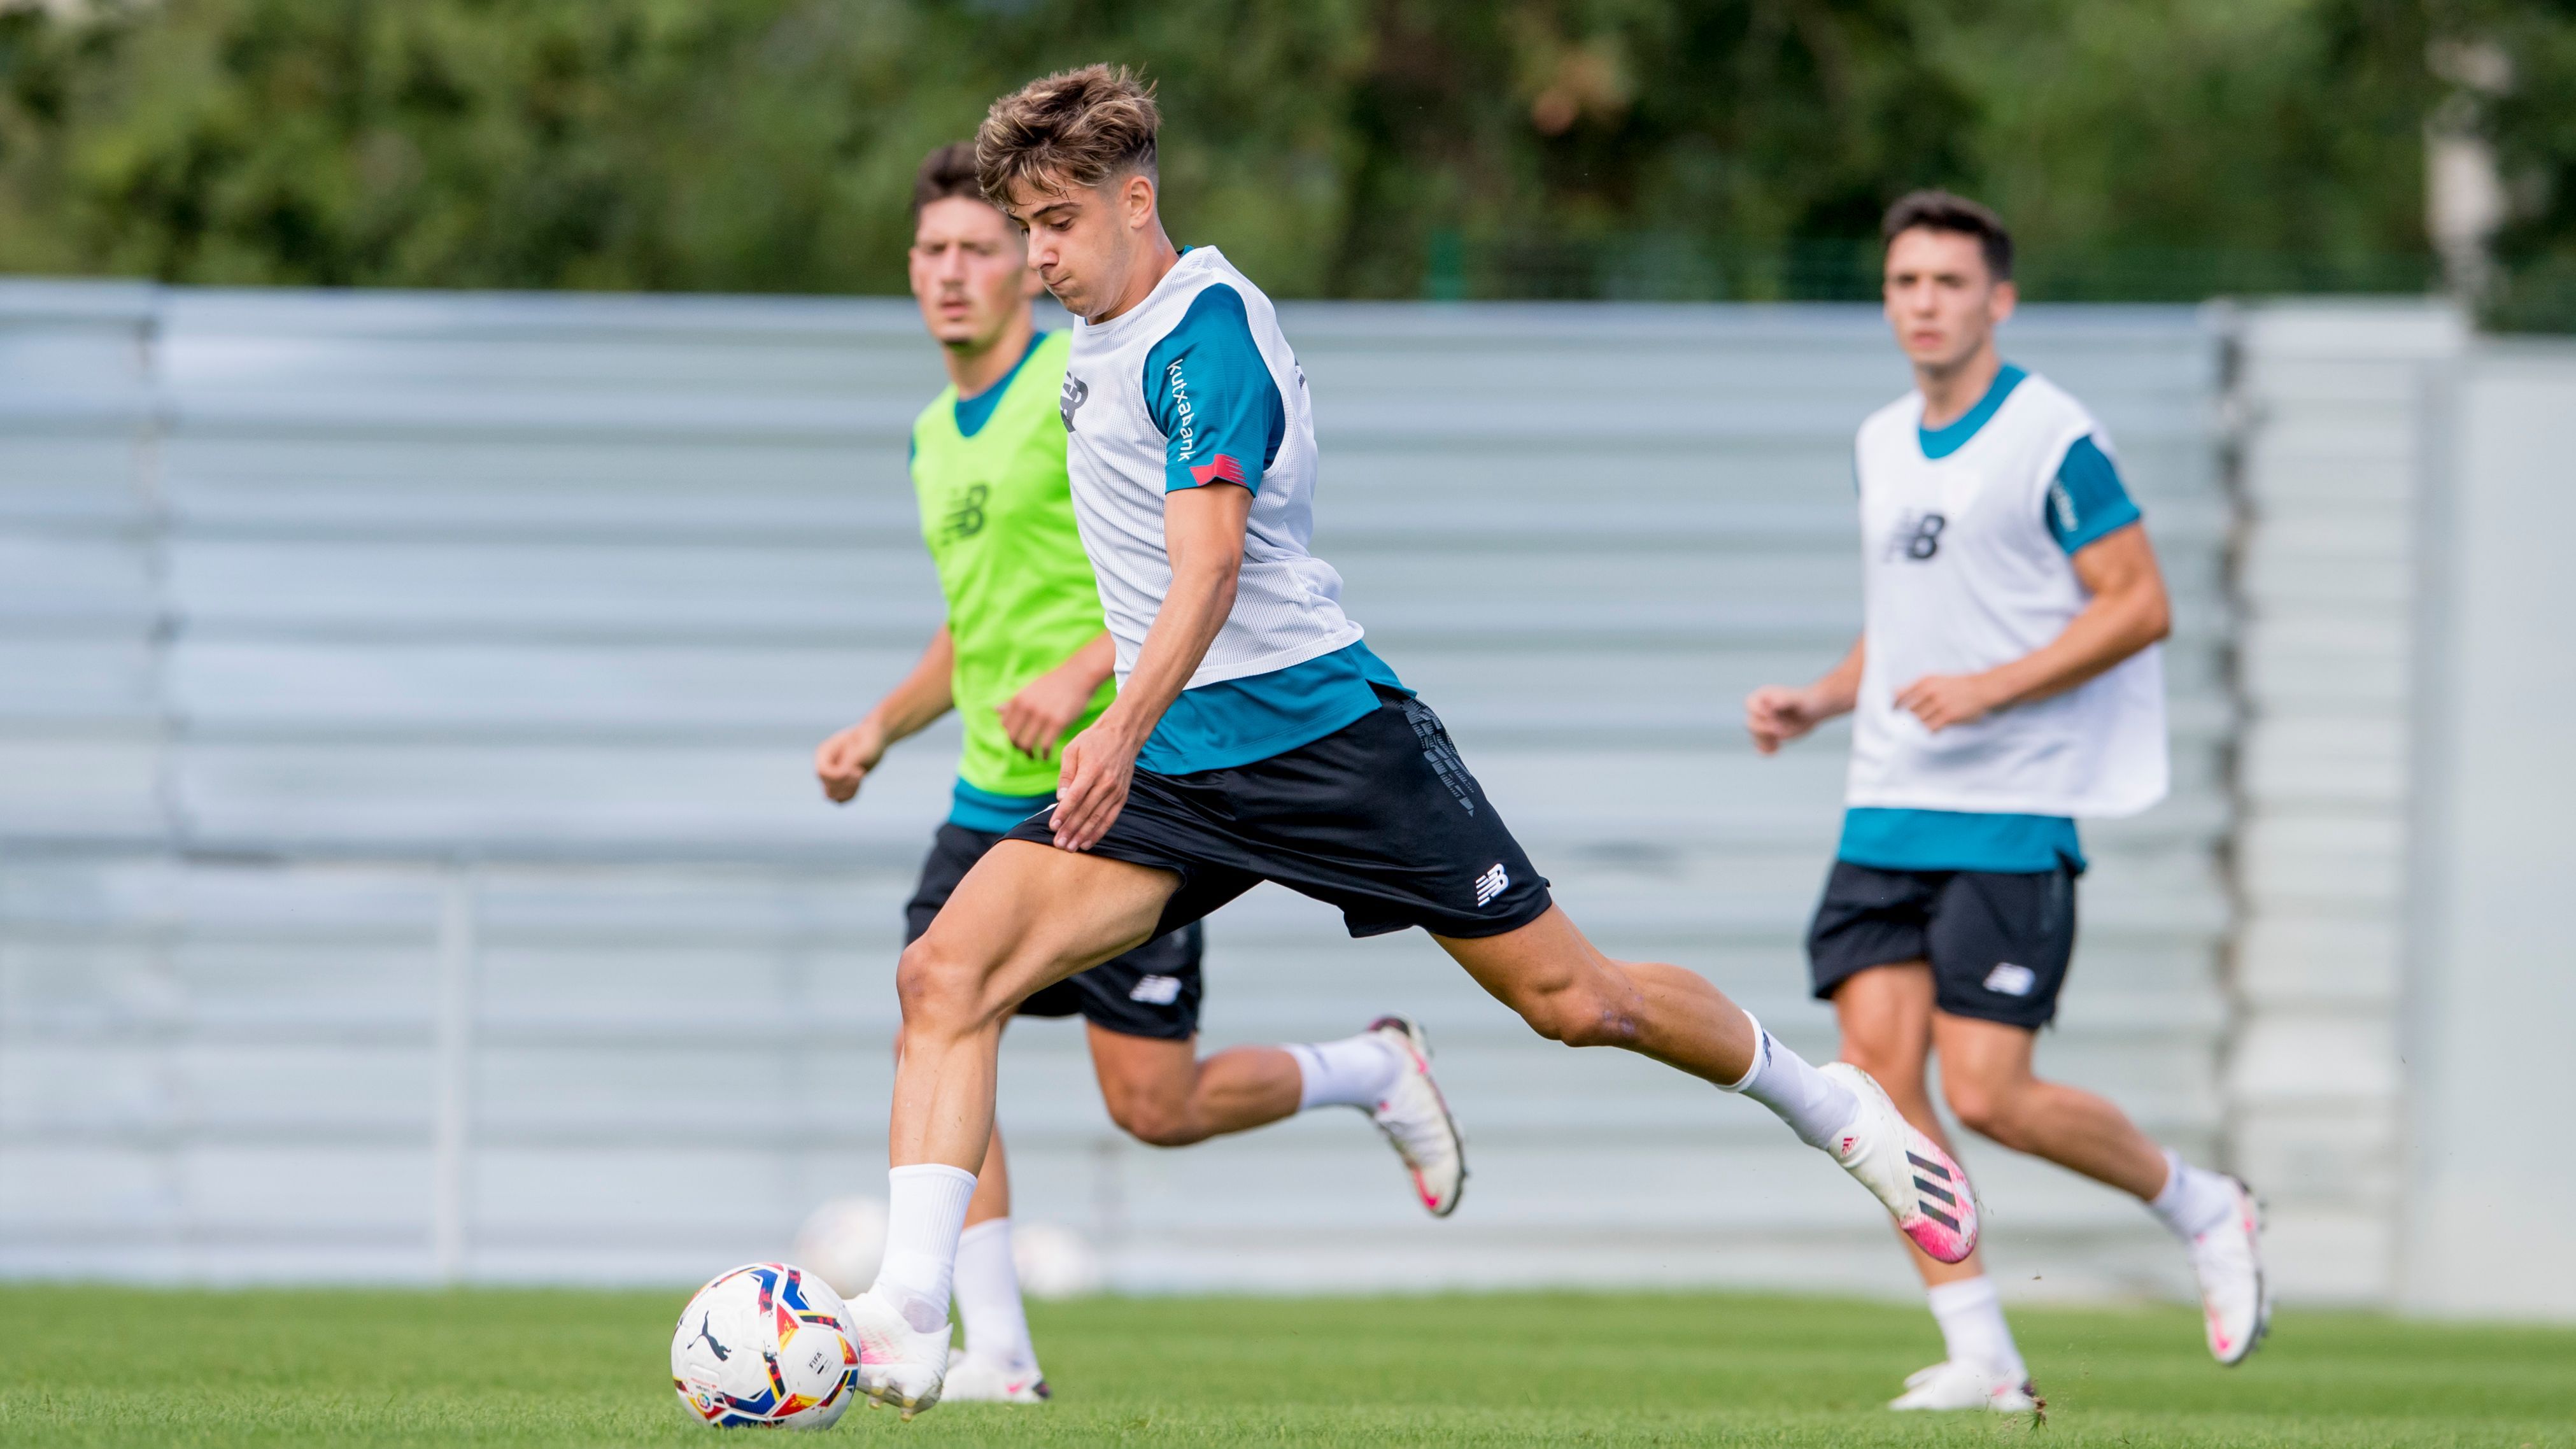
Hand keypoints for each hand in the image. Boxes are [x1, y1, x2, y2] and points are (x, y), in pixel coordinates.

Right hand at [814, 722, 885, 803]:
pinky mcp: (840, 785)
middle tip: (861, 773)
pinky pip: (840, 799)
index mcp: (824, 752)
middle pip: (827, 785)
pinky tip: (860, 783)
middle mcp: (824, 765)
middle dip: (846, 784)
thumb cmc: (868, 740)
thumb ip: (850, 762)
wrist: (874, 739)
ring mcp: (831, 776)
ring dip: (847, 791)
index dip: (839, 776)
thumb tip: (842, 774)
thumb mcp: (862, 748)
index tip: (857, 770)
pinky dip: (850, 795)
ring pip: (831, 795)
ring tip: (860, 778)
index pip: (822, 772)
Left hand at [997, 661, 1100, 759]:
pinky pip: (1045, 746)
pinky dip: (1044, 755)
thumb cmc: (1054, 684)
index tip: (1019, 742)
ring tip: (1035, 757)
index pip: (1006, 727)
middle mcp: (1027, 708)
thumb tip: (995, 710)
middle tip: (1027, 753)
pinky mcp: (1058, 722)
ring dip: (1030, 755)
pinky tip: (1047, 757)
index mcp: (1019, 700)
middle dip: (1019, 749)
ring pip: (1027, 744)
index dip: (1011, 737)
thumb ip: (1013, 703)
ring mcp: (1042, 715)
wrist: (1078, 676)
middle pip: (1014, 738)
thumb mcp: (1030, 690)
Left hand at [1049, 718, 1139, 851]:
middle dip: (1071, 830)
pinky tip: (1087, 843)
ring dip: (1083, 835)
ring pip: (1098, 818)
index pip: (1075, 797)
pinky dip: (1099, 832)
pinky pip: (1110, 818)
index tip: (1052, 826)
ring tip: (1070, 847)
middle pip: (1086, 811)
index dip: (1063, 813)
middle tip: (1058, 844)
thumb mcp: (1072, 750)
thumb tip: (1060, 798)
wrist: (1123, 734)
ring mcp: (1116, 791)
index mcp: (1092, 770)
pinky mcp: (1122, 796)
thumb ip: (1065, 774)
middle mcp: (1106, 783)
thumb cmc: (1093, 741)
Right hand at [1745, 684, 1829, 754]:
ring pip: (1755, 736)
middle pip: (1750, 723)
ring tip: (1777, 744)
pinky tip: (1776, 750)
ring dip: (1765, 741)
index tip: (1772, 715)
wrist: (1812, 711)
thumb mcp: (1796, 699)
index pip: (1749, 704)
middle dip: (1763, 729)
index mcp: (1762, 697)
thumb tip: (1774, 704)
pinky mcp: (1768, 736)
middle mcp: (1759, 711)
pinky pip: (1760, 745)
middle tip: (1780, 731)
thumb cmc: (1804, 701)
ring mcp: (1763, 724)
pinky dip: (1765, 750)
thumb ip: (1784, 699)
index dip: (1758, 712)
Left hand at [1894, 673, 2003, 731]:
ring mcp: (1938, 704)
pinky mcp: (1947, 716)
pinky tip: (1936, 728)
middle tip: (1910, 722)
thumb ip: (1918, 687)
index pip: (1898, 695)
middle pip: (1907, 711)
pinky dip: (1930, 730)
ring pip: (1918, 721)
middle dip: (1907, 718)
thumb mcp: (1937, 679)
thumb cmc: (1958, 685)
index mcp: (1924, 681)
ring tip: (1926, 724)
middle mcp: (1929, 691)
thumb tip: (1895, 695)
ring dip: (1920, 725)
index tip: (1892, 713)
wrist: (1983, 689)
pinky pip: (1930, 728)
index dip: (1893, 706)